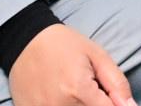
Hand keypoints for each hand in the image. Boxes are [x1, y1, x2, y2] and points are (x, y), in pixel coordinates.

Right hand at [8, 24, 134, 105]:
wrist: (24, 41)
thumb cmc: (63, 45)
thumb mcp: (97, 55)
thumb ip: (116, 83)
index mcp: (79, 90)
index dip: (116, 105)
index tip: (112, 98)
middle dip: (96, 104)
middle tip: (89, 89)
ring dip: (81, 105)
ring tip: (73, 90)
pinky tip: (61, 95)